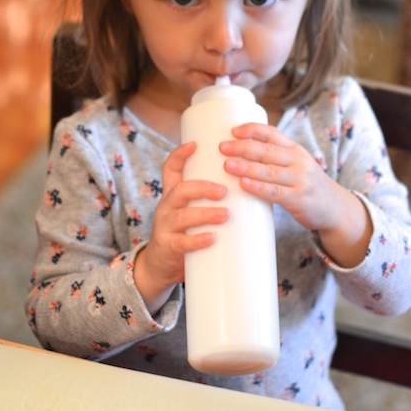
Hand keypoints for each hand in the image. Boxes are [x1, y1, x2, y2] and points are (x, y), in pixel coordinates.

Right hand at [133, 142, 228, 312]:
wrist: (160, 266)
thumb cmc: (185, 233)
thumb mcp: (191, 211)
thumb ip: (211, 200)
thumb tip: (250, 186)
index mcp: (173, 195)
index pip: (171, 169)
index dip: (180, 155)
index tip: (195, 144)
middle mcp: (167, 207)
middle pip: (180, 190)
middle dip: (202, 187)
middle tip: (224, 190)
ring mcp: (165, 227)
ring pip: (182, 216)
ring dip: (205, 214)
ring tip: (225, 214)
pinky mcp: (168, 247)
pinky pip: (181, 242)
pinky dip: (197, 240)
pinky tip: (211, 239)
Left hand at [220, 123, 371, 267]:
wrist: (334, 207)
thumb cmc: (306, 185)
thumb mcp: (296, 165)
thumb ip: (274, 159)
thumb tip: (237, 155)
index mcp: (295, 149)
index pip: (272, 133)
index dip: (252, 129)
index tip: (233, 131)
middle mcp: (298, 161)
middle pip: (267, 150)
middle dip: (242, 147)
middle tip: (222, 147)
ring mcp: (299, 179)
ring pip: (268, 170)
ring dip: (245, 167)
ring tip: (226, 165)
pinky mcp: (298, 198)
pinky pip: (274, 192)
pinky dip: (257, 187)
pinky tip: (243, 184)